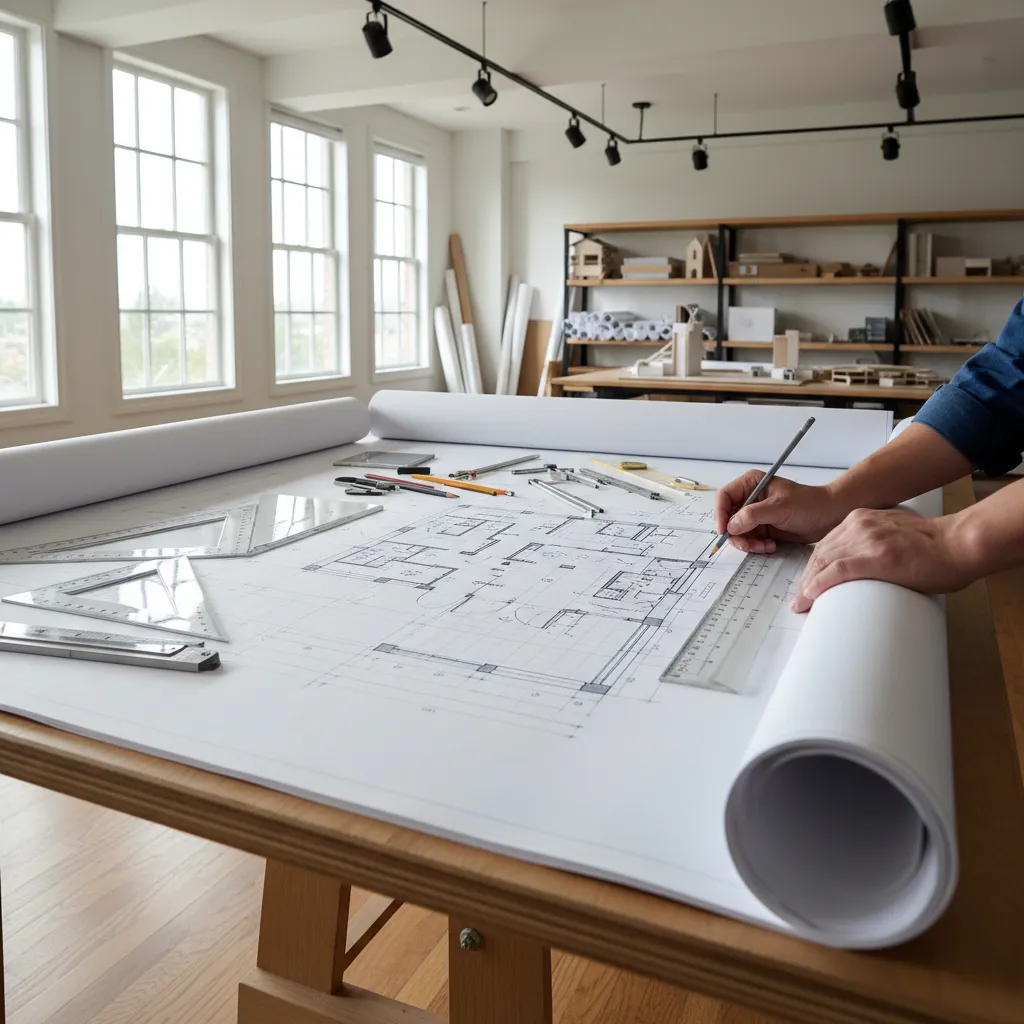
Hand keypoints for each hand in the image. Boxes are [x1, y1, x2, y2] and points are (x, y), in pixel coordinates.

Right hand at [714, 471, 846, 553]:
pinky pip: (749, 540)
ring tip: (765, 546)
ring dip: (748, 543)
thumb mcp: (779, 507)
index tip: (724, 530)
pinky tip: (771, 545)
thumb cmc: (809, 504)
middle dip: (736, 534)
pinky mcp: (762, 528)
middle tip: (748, 545)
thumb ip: (753, 515)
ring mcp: (755, 514)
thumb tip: (731, 526)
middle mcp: (750, 498)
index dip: (720, 514)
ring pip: (737, 532)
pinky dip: (756, 546)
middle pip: (728, 518)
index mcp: (751, 484)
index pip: (724, 497)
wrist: (829, 517)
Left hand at [791, 507, 974, 612]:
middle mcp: (859, 526)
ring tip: (802, 604)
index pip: (827, 543)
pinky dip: (821, 584)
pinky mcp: (877, 557)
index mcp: (862, 519)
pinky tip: (811, 595)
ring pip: (824, 562)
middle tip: (800, 599)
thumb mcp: (894, 535)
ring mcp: (867, 540)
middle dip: (807, 578)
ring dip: (809, 586)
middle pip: (820, 553)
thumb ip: (874, 545)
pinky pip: (838, 571)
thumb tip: (863, 571)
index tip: (807, 583)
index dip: (813, 566)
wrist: (959, 543)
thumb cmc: (935, 545)